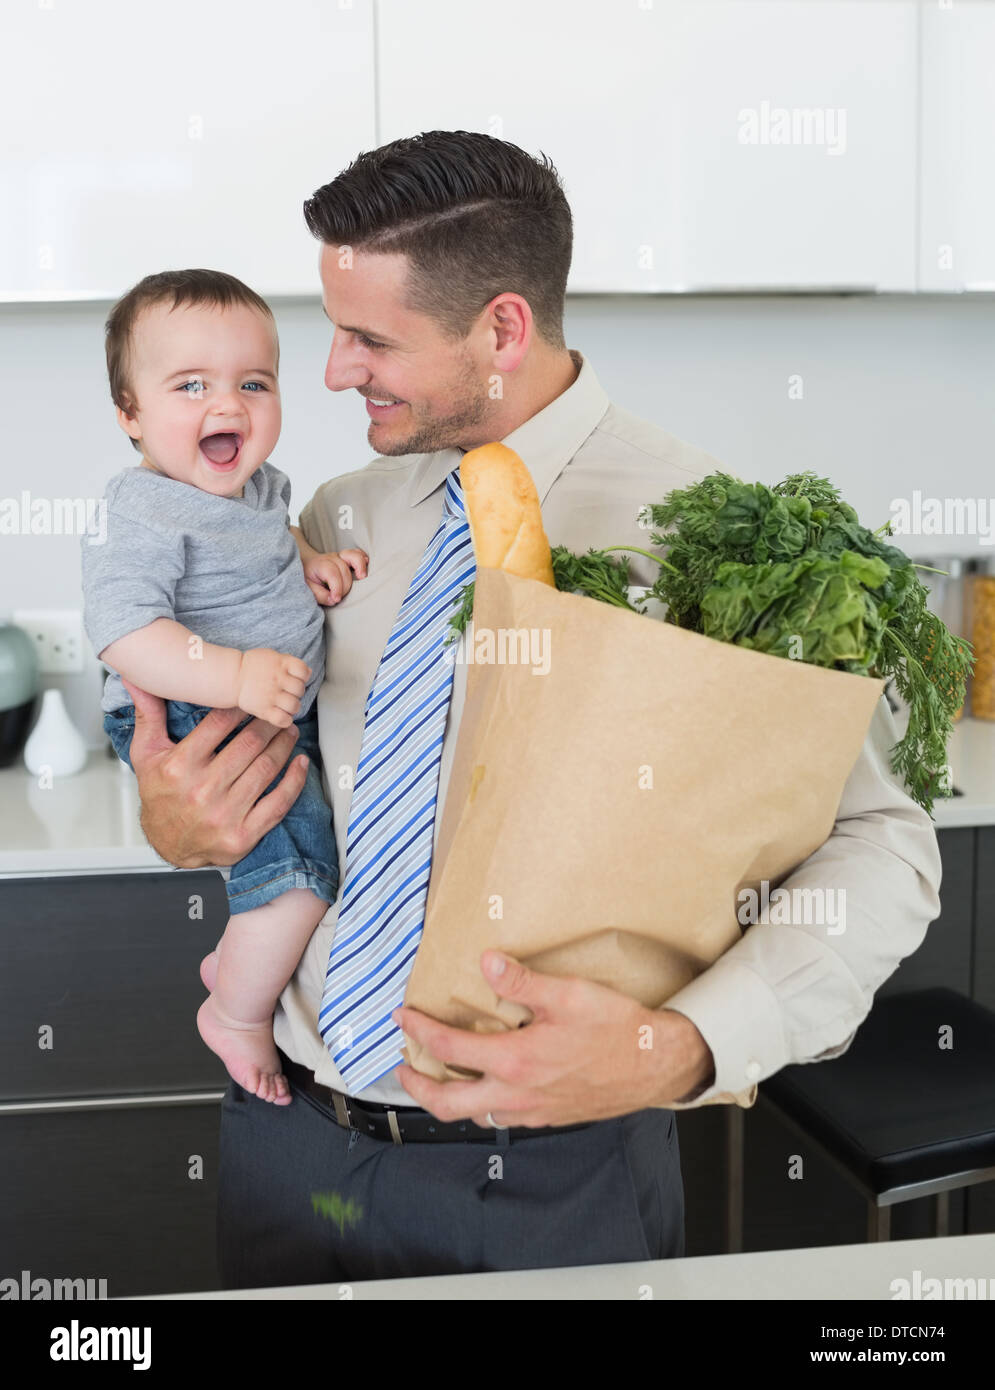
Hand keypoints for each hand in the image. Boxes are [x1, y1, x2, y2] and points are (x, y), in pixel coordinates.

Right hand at [122, 676, 309, 867]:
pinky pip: (278, 803)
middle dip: (269, 724)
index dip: (242, 706)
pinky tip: (300, 763)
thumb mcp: (145, 755)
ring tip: (290, 732)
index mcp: (179, 767)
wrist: (168, 844)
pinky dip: (294, 781)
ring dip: (284, 745)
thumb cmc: (160, 795)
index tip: (255, 696)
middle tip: (279, 713)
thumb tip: (136, 679)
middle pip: (248, 745)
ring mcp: (224, 814)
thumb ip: (147, 716)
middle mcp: (201, 790)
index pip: (219, 724)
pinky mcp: (243, 835)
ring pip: (265, 769)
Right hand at [236, 648, 310, 727]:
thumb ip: (291, 662)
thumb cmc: (254, 667)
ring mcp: (271, 695)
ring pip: (295, 706)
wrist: (232, 677)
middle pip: (300, 690)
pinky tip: (281, 715)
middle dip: (296, 692)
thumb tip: (309, 673)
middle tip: (287, 693)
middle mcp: (277, 679)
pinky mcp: (264, 710)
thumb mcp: (273, 656)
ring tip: (284, 704)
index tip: (294, 678)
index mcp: (281, 663)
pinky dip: (285, 720)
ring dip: (292, 707)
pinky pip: (283, 720)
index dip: (302, 677)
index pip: (304, 671)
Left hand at [303, 548, 368, 605]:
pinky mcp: (347, 557)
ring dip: (360, 567)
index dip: (337, 588)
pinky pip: (358, 554)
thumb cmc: (307, 577)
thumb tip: (333, 600)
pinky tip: (364, 570)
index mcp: (320, 564)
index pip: (333, 574)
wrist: (305, 563)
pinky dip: (363, 560)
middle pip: (345, 571)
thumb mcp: (307, 588)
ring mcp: (340, 556)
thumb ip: (319, 595)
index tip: (336, 599)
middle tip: (338, 597)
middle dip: (345, 588)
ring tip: (362, 578)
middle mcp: (332, 558)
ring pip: (354, 557)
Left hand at [392, 952, 715, 1127]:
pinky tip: (489, 1086)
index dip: (419, 1031)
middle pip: (447, 1103)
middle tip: (404, 1066)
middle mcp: (516, 1094)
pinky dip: (482, 1104)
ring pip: (474, 1115)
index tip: (404, 1016)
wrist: (656, 1065)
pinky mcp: (549, 1117)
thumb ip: (522, 982)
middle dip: (417, 1085)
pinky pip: (502, 1118)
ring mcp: (532, 1111)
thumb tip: (487, 964)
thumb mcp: (568, 994)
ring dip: (449, 1097)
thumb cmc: (617, 1031)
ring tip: (440, 1076)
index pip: (449, 1049)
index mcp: (515, 1062)